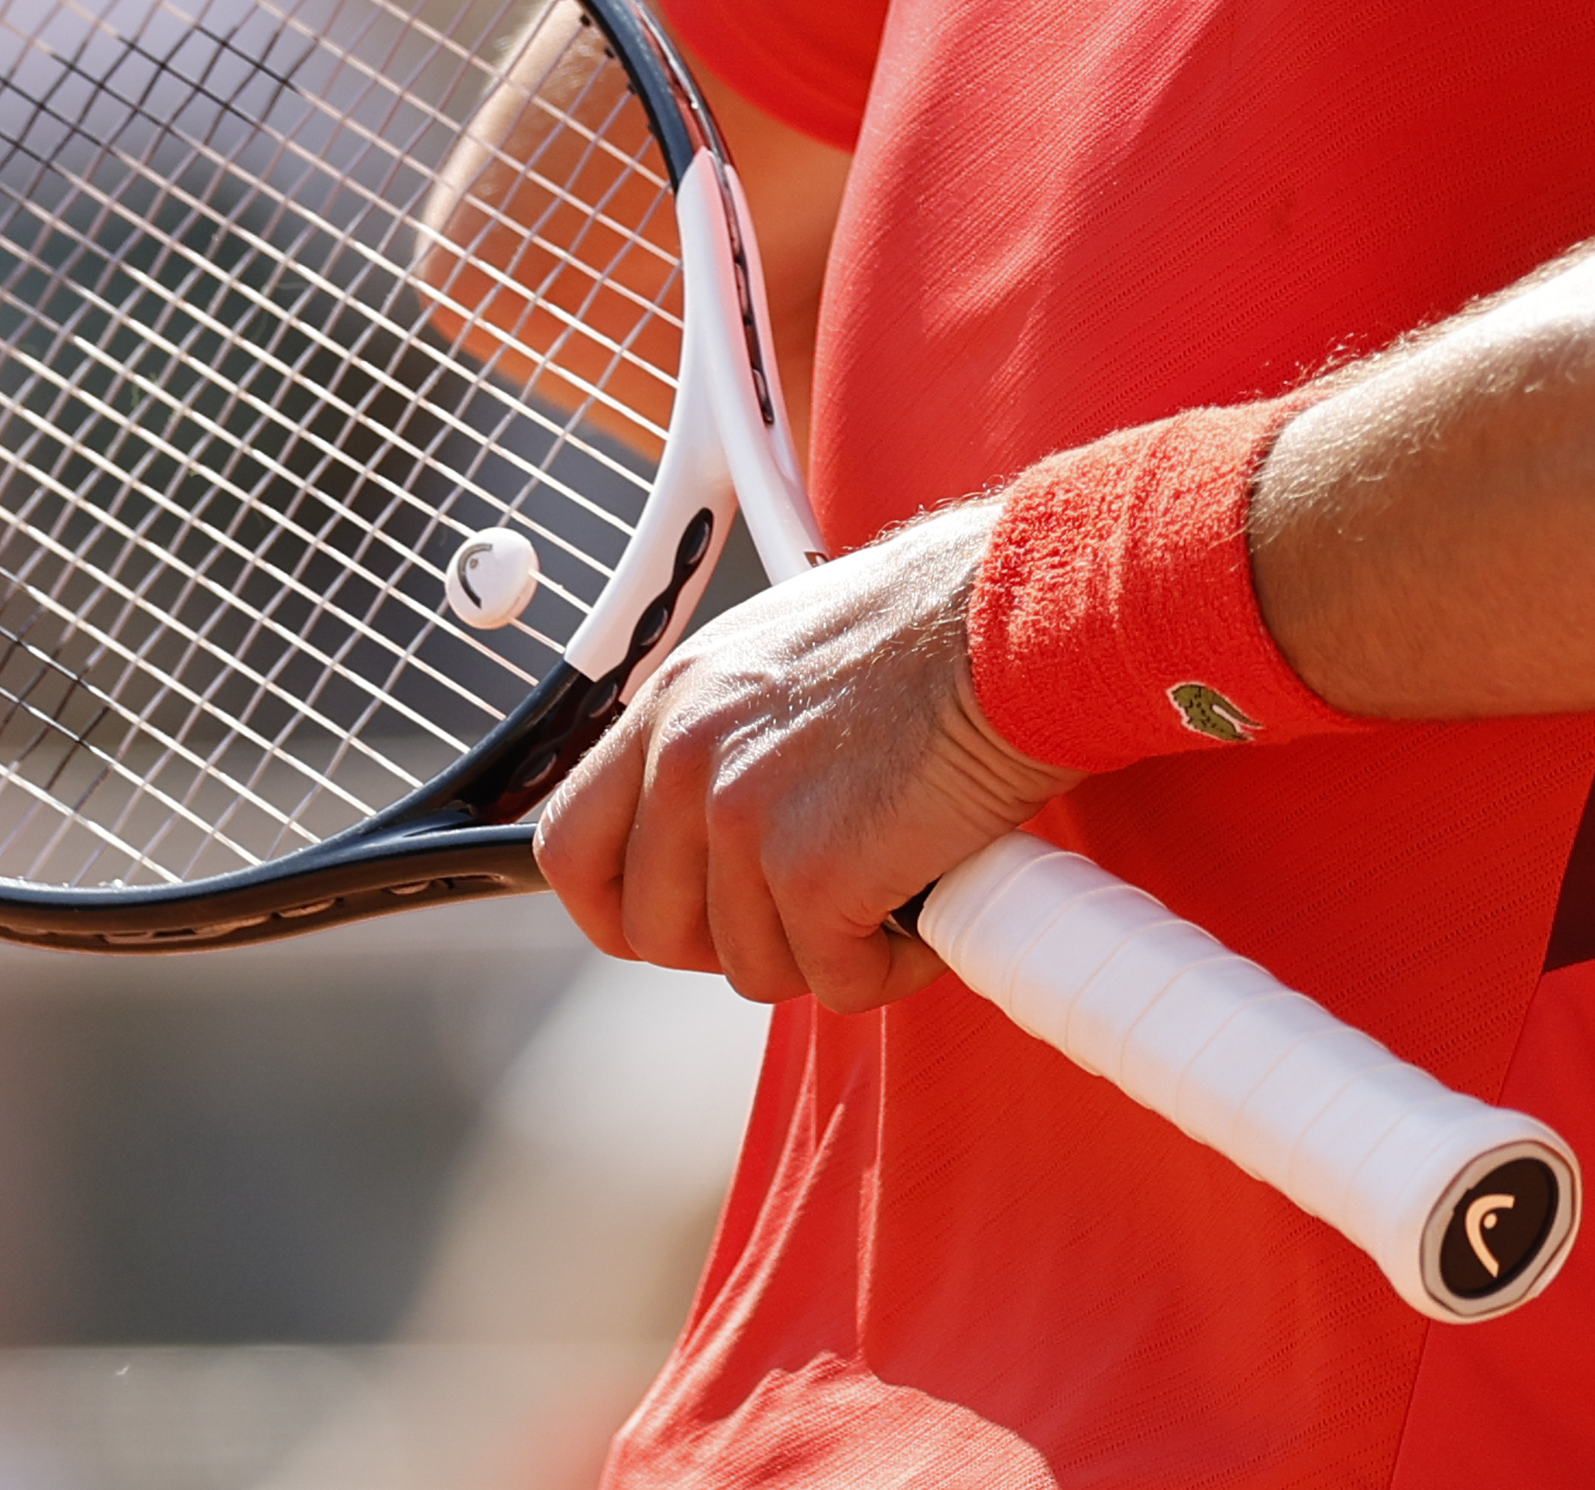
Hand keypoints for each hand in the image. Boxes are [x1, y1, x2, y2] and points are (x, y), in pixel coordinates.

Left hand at [535, 500, 1075, 1009]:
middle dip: (739, 940)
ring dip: (831, 949)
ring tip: (898, 882)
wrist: (1023, 612)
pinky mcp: (813, 873)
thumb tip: (717, 820)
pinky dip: (895, 964)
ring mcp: (743, 817)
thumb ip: (728, 732)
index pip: (571, 845)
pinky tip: (934, 901)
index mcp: (675, 701)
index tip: (681, 920)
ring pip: (752, 967)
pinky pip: (836, 983)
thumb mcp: (786, 654)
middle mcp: (688, 757)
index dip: (619, 908)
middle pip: (655, 931)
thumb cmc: (942, 625)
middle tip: (820, 906)